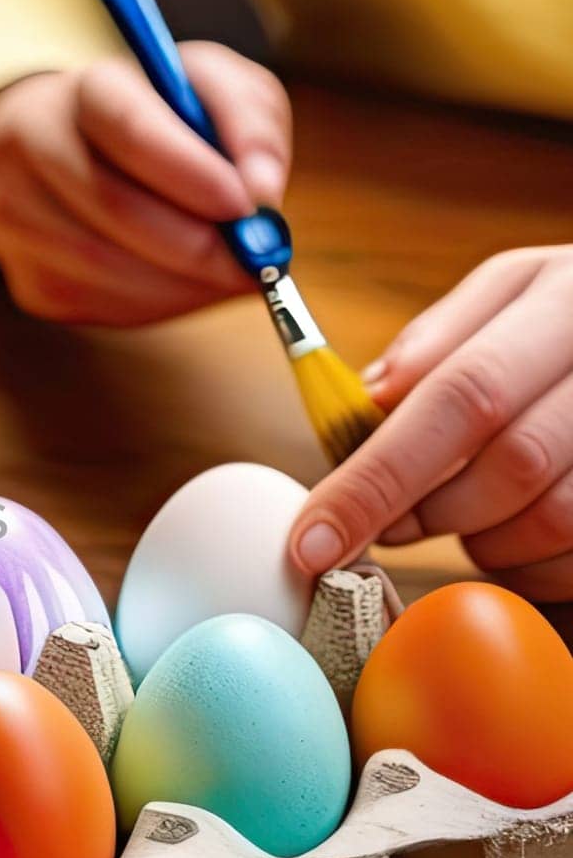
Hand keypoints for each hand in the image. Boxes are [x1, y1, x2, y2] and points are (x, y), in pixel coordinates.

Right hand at [0, 42, 290, 325]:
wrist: (59, 151)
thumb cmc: (153, 118)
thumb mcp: (213, 89)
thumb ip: (251, 124)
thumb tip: (265, 196)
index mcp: (83, 91)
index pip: (131, 130)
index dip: (191, 173)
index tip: (246, 205)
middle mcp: (32, 152)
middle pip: (115, 209)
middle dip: (198, 245)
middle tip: (254, 261)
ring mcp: (20, 223)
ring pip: (108, 270)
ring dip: (184, 284)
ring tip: (226, 271)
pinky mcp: (31, 285)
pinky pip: (104, 309)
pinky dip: (161, 305)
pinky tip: (183, 281)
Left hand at [290, 246, 572, 600]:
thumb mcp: (516, 290)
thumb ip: (436, 341)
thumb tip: (365, 403)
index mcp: (569, 297)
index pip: (460, 397)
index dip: (376, 478)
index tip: (312, 540)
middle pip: (511, 467)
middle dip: (426, 511)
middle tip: (386, 523)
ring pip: (553, 522)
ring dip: (485, 541)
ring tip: (465, 515)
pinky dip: (533, 567)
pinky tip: (520, 539)